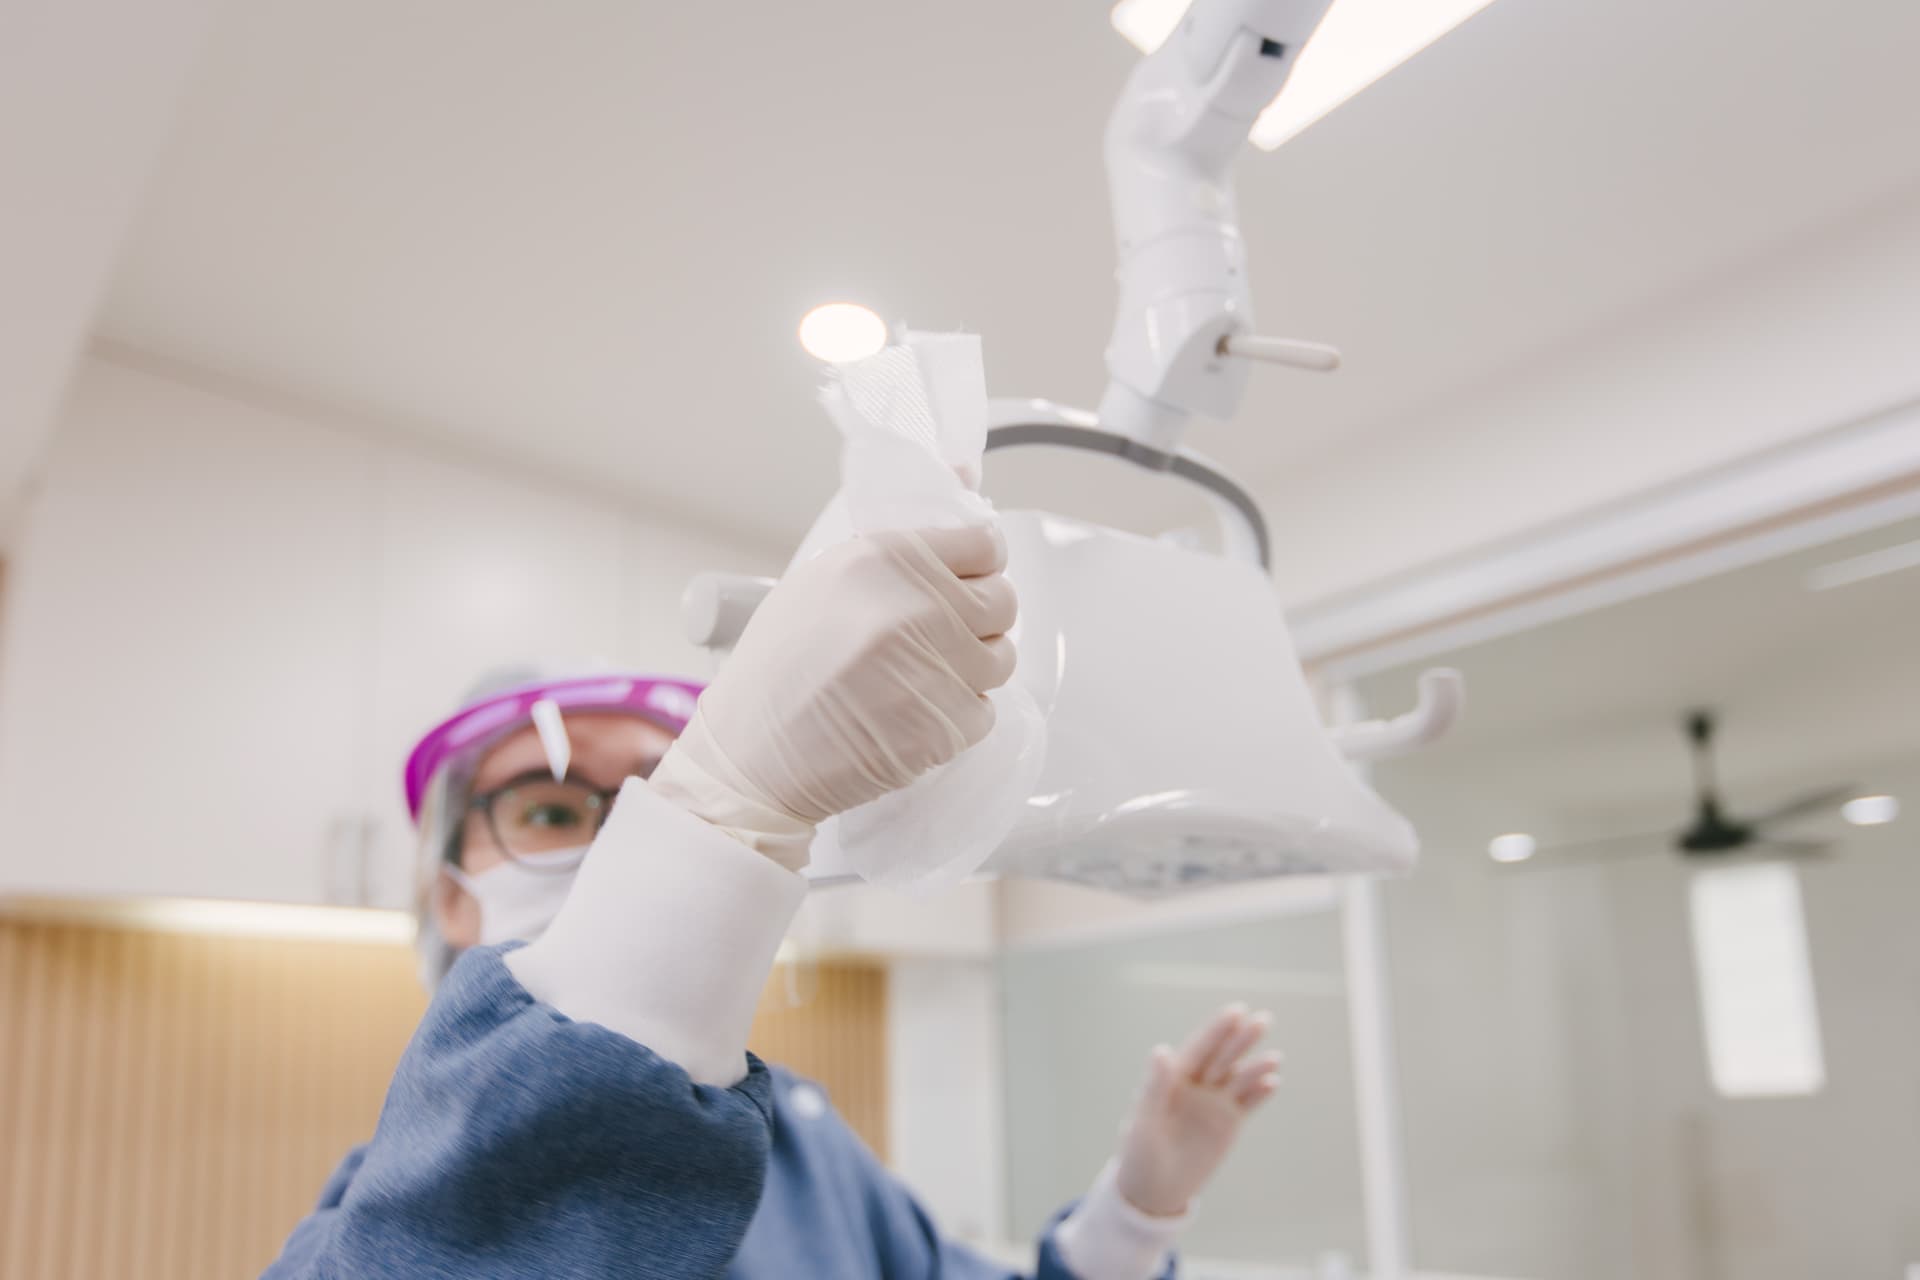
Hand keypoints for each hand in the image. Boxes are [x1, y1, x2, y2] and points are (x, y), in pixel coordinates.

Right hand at [649, 526, 1016, 867]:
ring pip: (1001, 658)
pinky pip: (983, 711)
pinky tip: (911, 714)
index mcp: (886, 560)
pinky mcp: (947, 725)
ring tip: (921, 678)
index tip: (965, 581)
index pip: (984, 545)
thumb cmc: (779, 667)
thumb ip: (893, 556)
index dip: (978, 566)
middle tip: (943, 635)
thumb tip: (961, 512)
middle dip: (981, 618)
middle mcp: (918, 608)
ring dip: (972, 668)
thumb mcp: (820, 581)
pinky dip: (957, 715)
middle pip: (1003, 601)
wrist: (752, 754)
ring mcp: (937, 669)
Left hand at [1113, 1005, 1283, 1217]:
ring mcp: (1214, 1103)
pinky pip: (1247, 1104)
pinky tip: (1273, 1082)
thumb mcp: (1144, 1123)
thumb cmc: (1139, 1154)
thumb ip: (1154, 1087)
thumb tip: (1162, 1050)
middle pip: (1222, 1056)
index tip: (1236, 1011)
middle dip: (1241, 1038)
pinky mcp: (1228, 1123)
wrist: (1154, 1191)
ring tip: (1274, 1058)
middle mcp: (1196, 1084)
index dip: (1216, 1030)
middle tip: (1264, 1020)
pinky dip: (1260, 1093)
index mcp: (1172, 1077)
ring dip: (1256, 1066)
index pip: (1198, 1048)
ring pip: (1238, 1077)